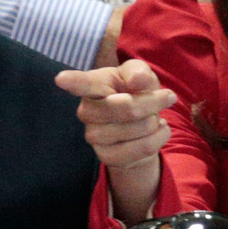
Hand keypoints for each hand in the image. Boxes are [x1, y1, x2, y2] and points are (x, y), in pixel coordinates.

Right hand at [56, 59, 175, 223]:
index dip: (73, 81)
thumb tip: (137, 80)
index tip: (61, 78)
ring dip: (156, 121)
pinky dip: (159, 139)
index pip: (82, 83)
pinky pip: (142, 149)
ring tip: (155, 117)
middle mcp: (87, 111)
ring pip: (139, 129)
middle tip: (166, 97)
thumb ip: (138, 71)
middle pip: (127, 108)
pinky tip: (158, 131)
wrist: (140, 127)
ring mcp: (93, 136)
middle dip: (154, 102)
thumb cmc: (135, 91)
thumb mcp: (140, 74)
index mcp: (94, 85)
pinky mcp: (105, 157)